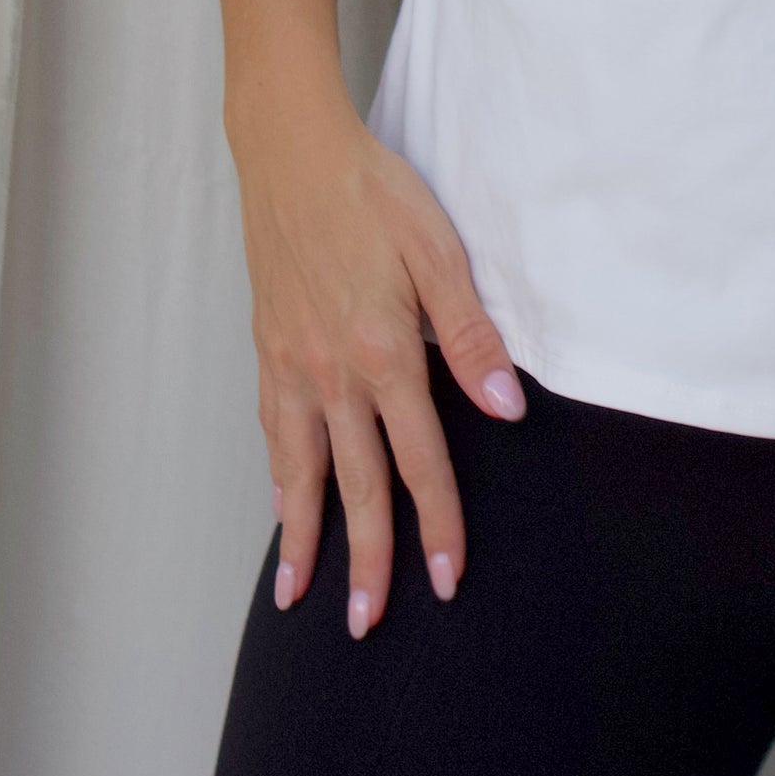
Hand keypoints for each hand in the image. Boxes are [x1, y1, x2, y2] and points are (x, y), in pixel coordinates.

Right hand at [232, 80, 525, 636]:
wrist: (290, 150)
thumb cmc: (372, 192)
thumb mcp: (438, 252)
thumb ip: (470, 336)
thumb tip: (507, 409)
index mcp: (382, 353)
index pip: (419, 462)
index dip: (438, 526)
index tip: (448, 580)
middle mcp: (331, 373)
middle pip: (355, 486)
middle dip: (364, 561)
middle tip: (366, 625)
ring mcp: (291, 364)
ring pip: (300, 471)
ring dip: (304, 537)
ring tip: (299, 596)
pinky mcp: (267, 348)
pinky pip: (273, 430)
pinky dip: (278, 477)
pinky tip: (282, 504)